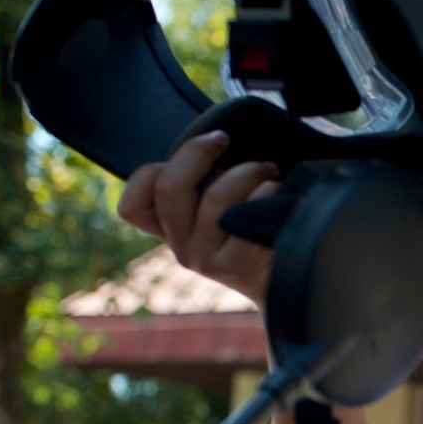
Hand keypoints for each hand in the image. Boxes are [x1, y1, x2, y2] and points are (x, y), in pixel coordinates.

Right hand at [116, 131, 279, 306]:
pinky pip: (246, 211)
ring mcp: (204, 260)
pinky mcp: (234, 265)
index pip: (131, 207)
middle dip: (197, 150)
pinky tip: (278, 191)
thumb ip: (200, 188)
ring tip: (268, 170)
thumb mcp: (219, 212)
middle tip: (222, 139)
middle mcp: (181, 249)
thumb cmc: (258, 236)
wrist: (291, 284)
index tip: (189, 155)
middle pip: (168, 187)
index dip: (150, 171)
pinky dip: (266, 190)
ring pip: (215, 196)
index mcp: (171, 233)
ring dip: (247, 171)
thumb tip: (207, 141)